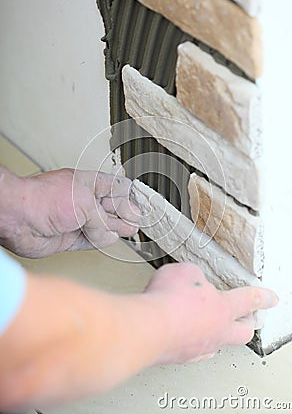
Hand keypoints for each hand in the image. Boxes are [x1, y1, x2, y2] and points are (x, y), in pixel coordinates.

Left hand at [1, 168, 139, 257]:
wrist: (18, 218)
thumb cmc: (44, 199)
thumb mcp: (85, 204)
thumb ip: (102, 220)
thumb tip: (110, 233)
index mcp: (86, 183)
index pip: (113, 186)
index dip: (128, 194)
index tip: (141, 201)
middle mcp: (80, 201)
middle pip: (109, 206)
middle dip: (125, 212)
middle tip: (139, 218)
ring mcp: (74, 219)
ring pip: (102, 225)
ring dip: (117, 228)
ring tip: (132, 229)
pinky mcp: (68, 238)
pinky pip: (90, 240)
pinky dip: (101, 240)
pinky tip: (111, 239)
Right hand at [144, 262, 278, 363]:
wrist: (147, 328)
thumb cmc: (167, 300)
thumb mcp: (186, 271)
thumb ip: (195, 275)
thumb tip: (193, 280)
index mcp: (223, 308)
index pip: (249, 300)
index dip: (262, 297)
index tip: (271, 299)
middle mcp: (216, 331)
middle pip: (243, 332)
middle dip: (248, 323)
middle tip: (249, 319)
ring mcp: (200, 347)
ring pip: (218, 344)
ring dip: (218, 333)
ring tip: (210, 326)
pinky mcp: (181, 356)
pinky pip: (195, 350)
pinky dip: (194, 341)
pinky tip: (185, 334)